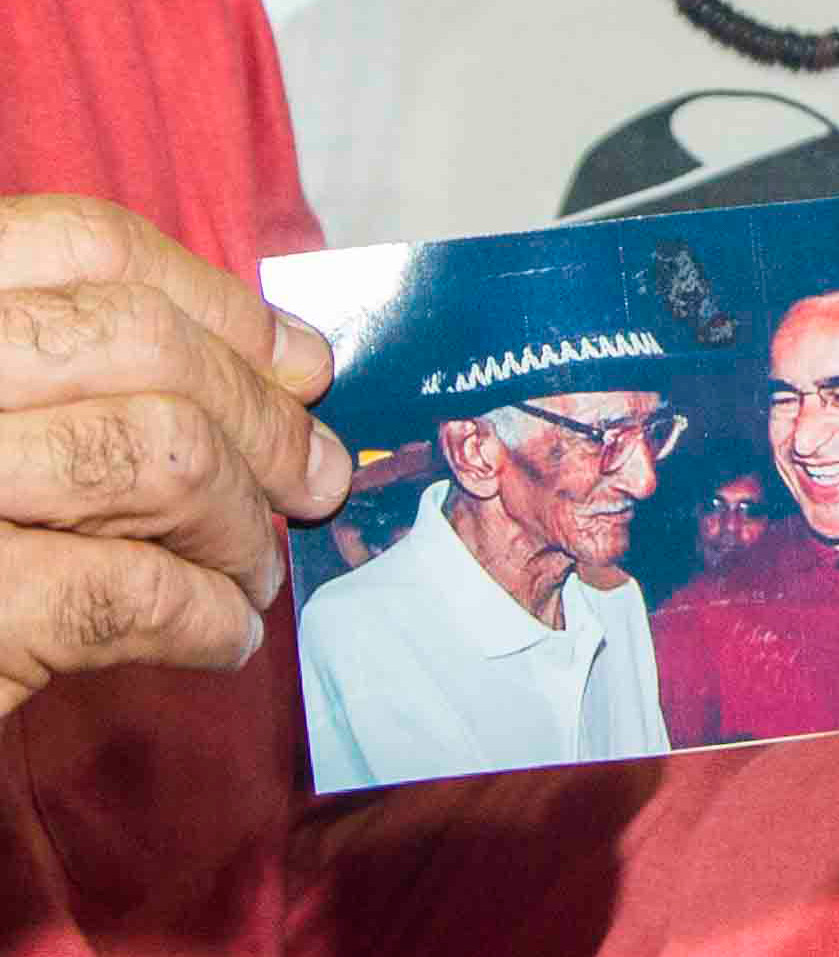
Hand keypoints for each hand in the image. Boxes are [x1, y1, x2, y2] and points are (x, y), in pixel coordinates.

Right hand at [0, 194, 351, 715]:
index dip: (222, 307)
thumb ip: (79, 369)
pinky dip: (204, 619)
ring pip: (158, 455)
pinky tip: (220, 636)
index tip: (303, 366)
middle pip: (146, 349)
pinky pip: (127, 592)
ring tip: (254, 571)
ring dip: (241, 527)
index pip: (88, 246)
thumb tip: (287, 372)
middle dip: (265, 425)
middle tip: (317, 482)